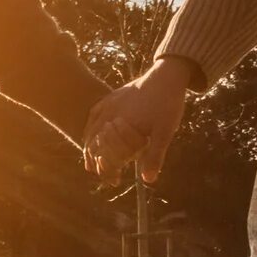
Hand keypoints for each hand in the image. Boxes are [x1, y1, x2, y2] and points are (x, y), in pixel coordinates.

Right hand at [84, 60, 191, 186]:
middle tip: (103, 174)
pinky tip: (91, 135)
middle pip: (94, 144)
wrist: (166, 76)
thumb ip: (155, 156)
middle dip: (97, 161)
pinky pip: (93, 115)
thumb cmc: (167, 105)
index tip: (114, 180)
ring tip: (92, 161)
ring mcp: (107, 105)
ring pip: (90, 130)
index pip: (105, 153)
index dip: (108, 170)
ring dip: (90, 148)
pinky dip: (89, 129)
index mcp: (119, 125)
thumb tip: (148, 180)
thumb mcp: (164, 132)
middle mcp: (108, 115)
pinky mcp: (110, 98)